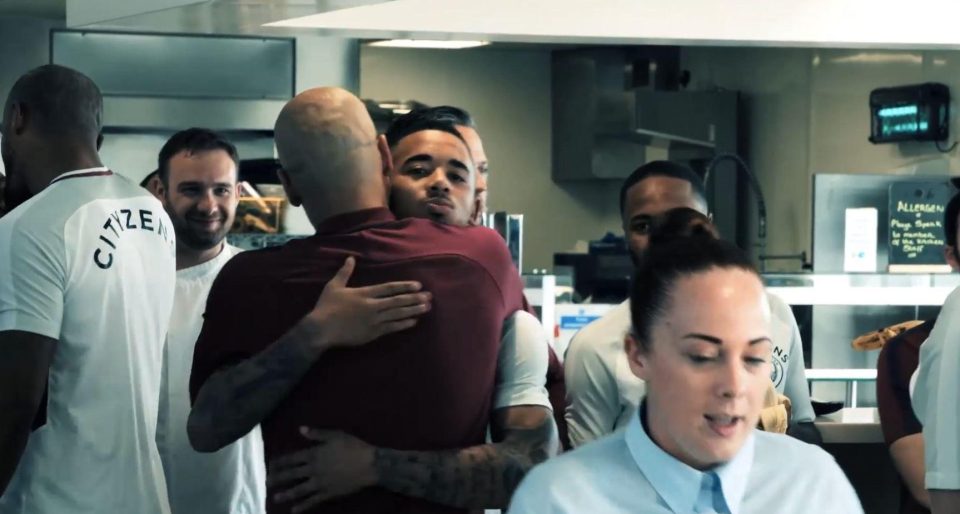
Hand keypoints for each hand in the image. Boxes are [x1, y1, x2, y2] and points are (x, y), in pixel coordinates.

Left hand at [268, 427, 377, 511]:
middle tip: (266, 482)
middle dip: (278, 478)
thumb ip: (317, 434)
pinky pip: (312, 501)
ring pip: (299, 490)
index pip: (292, 459)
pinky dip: (302, 506)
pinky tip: (294, 510)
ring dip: (286, 494)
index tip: (270, 465)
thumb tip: (300, 429)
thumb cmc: (353, 447)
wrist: (369, 465)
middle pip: (291, 475)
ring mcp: (320, 483)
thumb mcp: (336, 435)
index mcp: (314, 454)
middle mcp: (313, 470)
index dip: (280, 462)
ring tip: (275, 498)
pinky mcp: (328, 493)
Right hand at [301, 256, 430, 350]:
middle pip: (398, 301)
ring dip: (413, 310)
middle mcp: (372, 306)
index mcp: (365, 293)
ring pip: (398, 314)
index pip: (389, 288)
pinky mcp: (372, 333)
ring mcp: (374, 321)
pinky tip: (414, 322)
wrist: (321, 329)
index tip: (418, 285)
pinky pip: (392, 328)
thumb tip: (350, 258)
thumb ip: (344, 272)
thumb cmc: (327, 307)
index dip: (405, 286)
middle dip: (415, 298)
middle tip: (429, 296)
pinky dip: (404, 324)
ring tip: (426, 307)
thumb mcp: (334, 286)